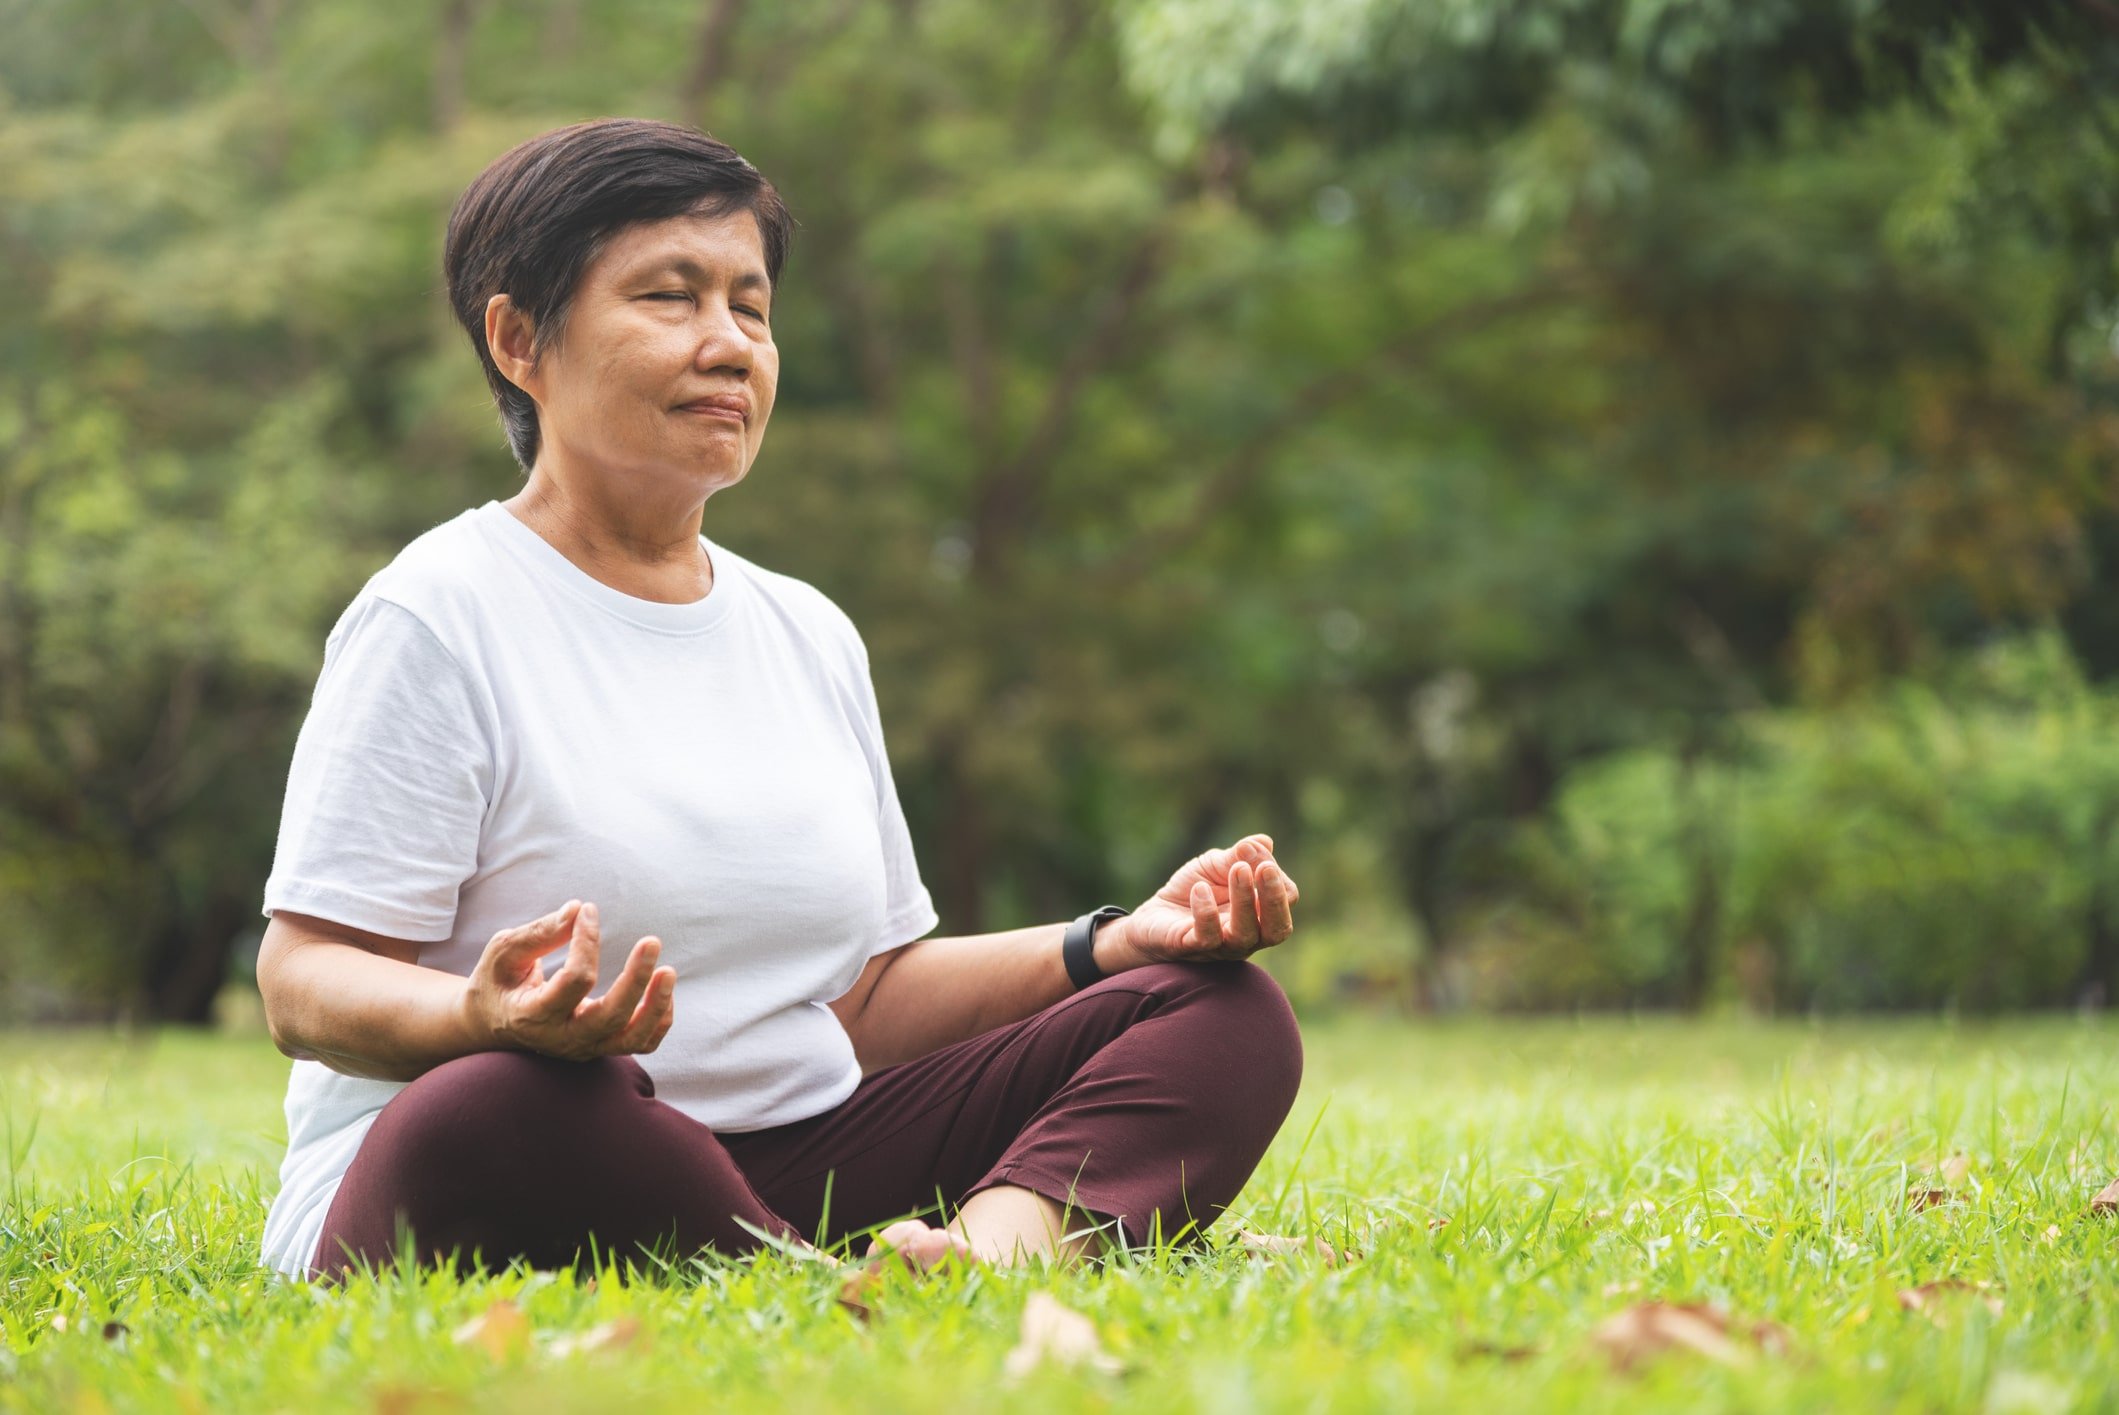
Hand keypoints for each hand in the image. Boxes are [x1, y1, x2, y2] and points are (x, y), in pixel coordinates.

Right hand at [463, 900, 676, 1060]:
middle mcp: (562, 1038)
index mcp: (533, 1015)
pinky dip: (658, 1020)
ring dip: (656, 1006)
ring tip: (669, 971)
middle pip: (610, 1017)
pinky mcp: (600, 1048)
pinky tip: (661, 989)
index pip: (575, 981)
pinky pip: (640, 1044)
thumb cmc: (498, 981)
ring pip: (632, 1039)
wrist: (491, 1025)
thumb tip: (578, 910)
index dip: (587, 942)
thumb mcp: (503, 952)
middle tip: (652, 941)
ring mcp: (584, 1048)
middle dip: (636, 979)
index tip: (588, 912)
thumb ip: (539, 933)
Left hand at [1098, 833, 1300, 969]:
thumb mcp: (1216, 865)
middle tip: (1266, 868)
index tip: (1253, 850)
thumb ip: (1240, 854)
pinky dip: (1206, 911)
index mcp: (1261, 914)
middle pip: (1277, 929)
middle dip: (1275, 898)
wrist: (1155, 915)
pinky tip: (1199, 889)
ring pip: (1244, 935)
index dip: (1277, 877)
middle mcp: (1248, 936)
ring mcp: (1222, 946)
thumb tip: (1265, 842)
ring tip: (1238, 869)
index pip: (1286, 900)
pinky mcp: (1192, 948)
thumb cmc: (1195, 891)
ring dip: (1244, 900)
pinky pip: (1206, 937)